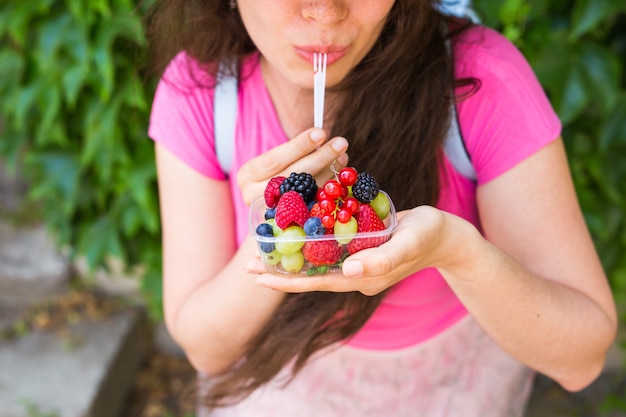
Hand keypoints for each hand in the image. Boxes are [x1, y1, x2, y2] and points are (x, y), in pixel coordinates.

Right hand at [236, 128, 349, 205]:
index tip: (321, 132)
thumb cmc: (276, 176)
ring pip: (305, 192)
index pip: (274, 159)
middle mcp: (254, 196)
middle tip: (340, 143)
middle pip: (291, 176)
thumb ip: (295, 152)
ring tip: (343, 157)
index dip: (299, 146)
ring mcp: (270, 214)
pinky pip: (312, 206)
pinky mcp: (288, 225)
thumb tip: (322, 135)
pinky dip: (328, 190)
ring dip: (328, 172)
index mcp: (247, 175)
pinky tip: (340, 178)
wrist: (270, 210)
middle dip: (320, 157)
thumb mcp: (277, 163)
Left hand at [247, 206, 471, 294]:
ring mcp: (356, 263)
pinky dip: (308, 245)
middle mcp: (354, 274)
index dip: (288, 281)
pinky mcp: (359, 249)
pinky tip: (293, 234)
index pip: (317, 282)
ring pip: (317, 263)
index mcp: (362, 278)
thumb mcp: (408, 244)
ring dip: (291, 258)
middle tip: (248, 264)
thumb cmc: (428, 237)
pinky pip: (329, 250)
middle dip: (280, 271)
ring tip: (263, 250)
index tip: (259, 277)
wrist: (445, 237)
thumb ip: (381, 260)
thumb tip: (348, 271)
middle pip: (311, 276)